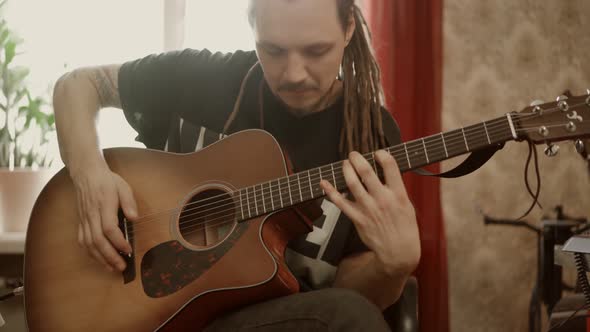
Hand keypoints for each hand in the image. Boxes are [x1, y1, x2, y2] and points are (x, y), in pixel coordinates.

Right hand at [70, 162, 137, 271]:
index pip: (109, 228)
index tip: (129, 250)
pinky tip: (100, 260)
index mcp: (103, 205)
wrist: (86, 174)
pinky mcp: (80, 223)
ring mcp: (84, 220)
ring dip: (100, 258)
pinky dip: (91, 253)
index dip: (118, 242)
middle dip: (110, 256)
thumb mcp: (123, 187)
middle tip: (122, 266)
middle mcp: (91, 215)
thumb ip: (129, 202)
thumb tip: (135, 218)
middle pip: (98, 240)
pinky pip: (82, 241)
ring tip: (112, 267)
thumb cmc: (107, 181)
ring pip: (88, 244)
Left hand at [320, 150, 419, 276]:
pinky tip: (324, 182)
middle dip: (357, 159)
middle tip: (353, 154)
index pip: (390, 166)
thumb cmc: (404, 227)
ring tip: (345, 164)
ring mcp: (368, 209)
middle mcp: (383, 199)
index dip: (381, 154)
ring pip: (352, 184)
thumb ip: (396, 188)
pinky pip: (340, 203)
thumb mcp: (407, 205)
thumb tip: (386, 172)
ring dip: (346, 170)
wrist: (398, 251)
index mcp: (398, 194)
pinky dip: (330, 191)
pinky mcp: (357, 218)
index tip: (377, 153)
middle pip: (366, 172)